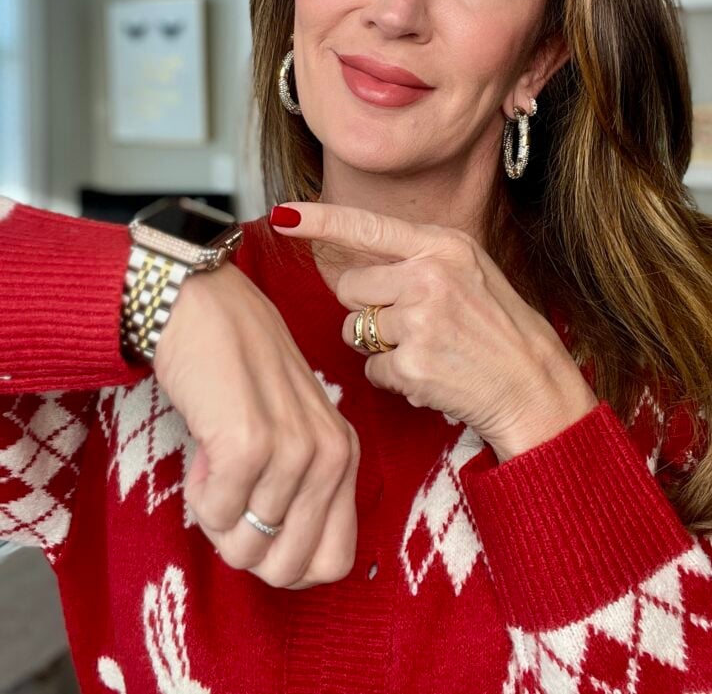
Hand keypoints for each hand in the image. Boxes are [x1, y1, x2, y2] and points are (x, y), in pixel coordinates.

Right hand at [153, 261, 359, 589]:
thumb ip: (299, 489)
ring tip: (216, 460)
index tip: (256, 524)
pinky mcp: (248, 444)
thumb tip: (277, 562)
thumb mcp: (289, 430)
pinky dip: (199, 495)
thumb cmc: (238, 372)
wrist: (202, 308)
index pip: (333, 562)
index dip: (284, 562)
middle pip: (287, 569)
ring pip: (245, 547)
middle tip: (228, 496)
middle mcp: (330, 454)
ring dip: (215, 513)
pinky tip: (204, 450)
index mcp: (345, 454)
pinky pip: (216, 515)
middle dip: (244, 546)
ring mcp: (293, 449)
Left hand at [271, 203, 598, 461]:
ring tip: (427, 349)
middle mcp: (429, 275)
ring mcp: (421, 320)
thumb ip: (416, 259)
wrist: (534, 385)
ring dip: (379, 347)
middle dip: (367, 309)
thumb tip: (355, 257)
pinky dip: (393, 378)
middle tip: (413, 324)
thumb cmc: (499, 329)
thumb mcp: (468, 272)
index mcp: (444, 246)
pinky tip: (431, 374)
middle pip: (350, 287)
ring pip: (356, 331)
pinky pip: (372, 370)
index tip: (284, 216)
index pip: (367, 227)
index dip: (320, 221)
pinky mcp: (413, 364)